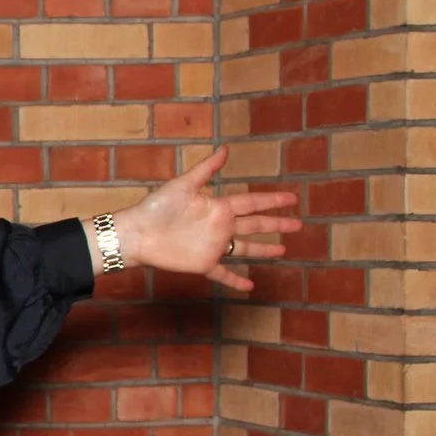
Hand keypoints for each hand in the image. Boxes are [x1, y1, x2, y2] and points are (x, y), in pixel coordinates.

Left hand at [105, 146, 301, 292]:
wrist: (137, 234)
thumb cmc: (156, 207)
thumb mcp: (183, 186)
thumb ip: (206, 169)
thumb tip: (226, 149)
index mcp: (219, 206)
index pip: (252, 202)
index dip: (273, 200)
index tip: (292, 198)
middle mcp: (220, 226)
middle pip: (255, 225)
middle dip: (276, 224)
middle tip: (298, 224)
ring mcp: (213, 246)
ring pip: (245, 248)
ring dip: (264, 249)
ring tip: (283, 250)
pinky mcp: (203, 264)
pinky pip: (224, 274)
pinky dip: (237, 280)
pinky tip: (251, 286)